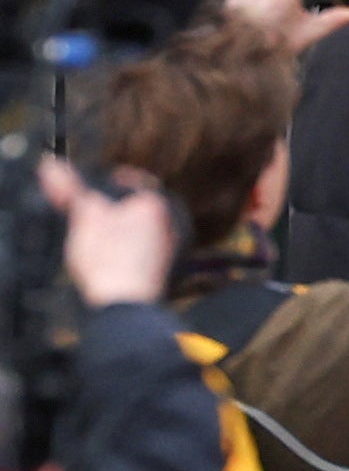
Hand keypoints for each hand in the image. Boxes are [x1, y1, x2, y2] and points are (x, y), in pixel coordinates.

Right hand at [37, 160, 174, 307]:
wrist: (125, 304)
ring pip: (147, 229)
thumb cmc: (108, 259)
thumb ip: (71, 189)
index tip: (104, 185)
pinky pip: (149, 250)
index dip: (116, 181)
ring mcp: (175, 248)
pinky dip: (133, 249)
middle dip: (121, 207)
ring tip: (105, 237)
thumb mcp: (84, 216)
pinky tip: (115, 258)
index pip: (137, 182)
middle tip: (99, 212)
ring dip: (127, 229)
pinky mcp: (169, 269)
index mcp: (157, 204)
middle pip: (143, 206)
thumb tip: (52, 166)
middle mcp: (174, 223)